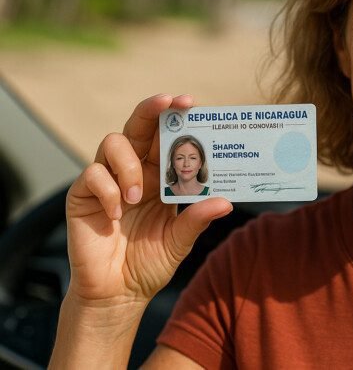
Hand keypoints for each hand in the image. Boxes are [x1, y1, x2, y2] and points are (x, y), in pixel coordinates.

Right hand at [65, 94, 231, 305]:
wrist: (117, 294)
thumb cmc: (149, 263)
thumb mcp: (179, 241)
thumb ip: (197, 219)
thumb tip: (225, 202)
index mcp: (158, 176)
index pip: (165, 137)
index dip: (175, 117)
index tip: (191, 103)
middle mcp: (132, 172)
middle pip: (138, 126)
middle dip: (153, 110)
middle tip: (170, 103)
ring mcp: (107, 181)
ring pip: (113, 142)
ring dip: (129, 164)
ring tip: (138, 196)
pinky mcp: (83, 196)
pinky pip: (92, 175)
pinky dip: (108, 190)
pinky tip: (117, 214)